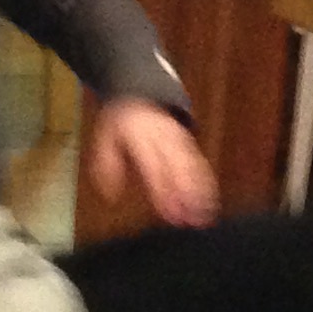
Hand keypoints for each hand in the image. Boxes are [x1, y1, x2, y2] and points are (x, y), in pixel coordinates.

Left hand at [86, 98, 217, 227]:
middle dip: (187, 196)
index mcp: (142, 138)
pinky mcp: (186, 142)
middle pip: (179, 169)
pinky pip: (198, 162)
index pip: (155, 169)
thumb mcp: (103, 139)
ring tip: (206, 215)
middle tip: (193, 220)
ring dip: (201, 192)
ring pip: (193, 166)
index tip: (170, 213)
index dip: (163, 192)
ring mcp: (178, 139)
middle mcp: (164, 139)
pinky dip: (205, 181)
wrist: (138, 91)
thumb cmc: (120, 121)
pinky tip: (209, 199)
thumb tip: (112, 195)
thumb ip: (107, 166)